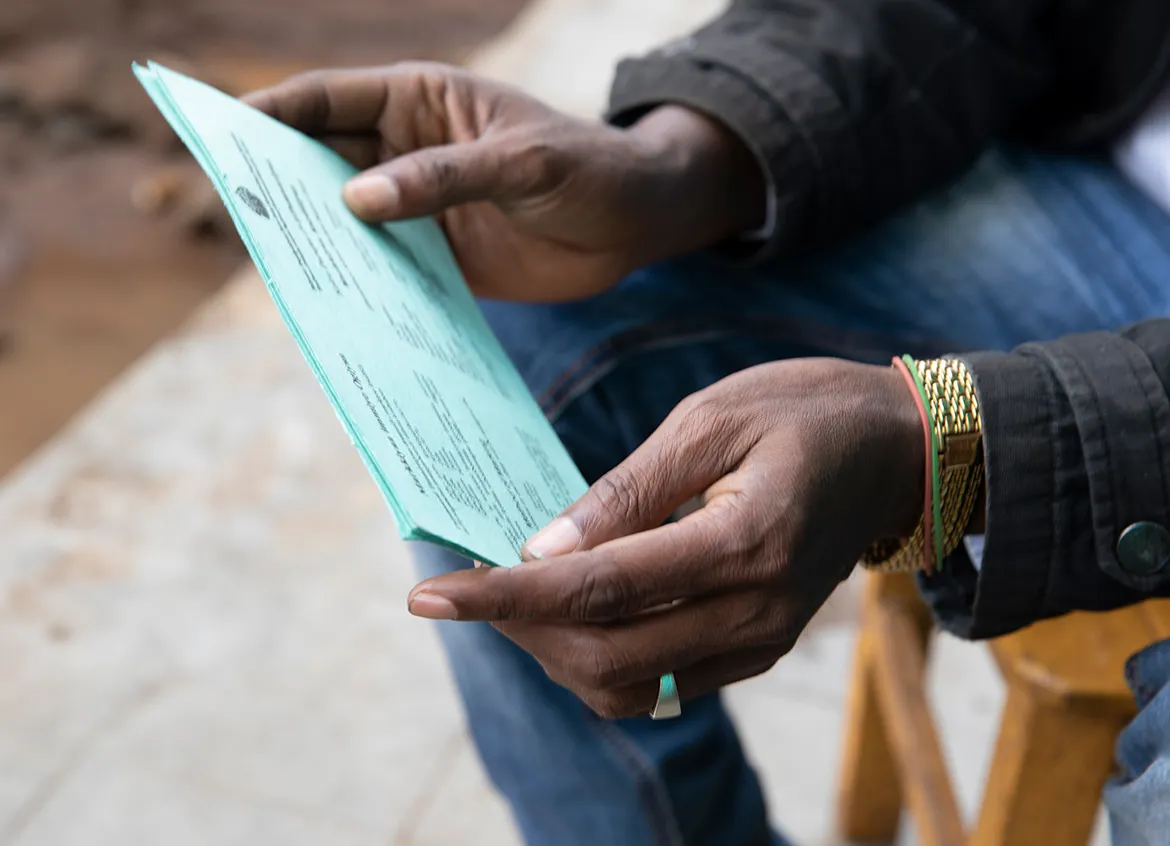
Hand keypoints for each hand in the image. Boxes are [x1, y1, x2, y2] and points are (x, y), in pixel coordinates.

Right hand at [245, 63, 764, 301]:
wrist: (637, 224)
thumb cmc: (589, 168)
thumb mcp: (522, 164)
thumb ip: (443, 179)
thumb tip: (355, 199)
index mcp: (420, 102)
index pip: (329, 101)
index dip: (272, 112)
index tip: (220, 131)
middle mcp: (408, 151)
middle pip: (321, 161)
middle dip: (277, 183)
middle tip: (232, 211)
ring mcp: (419, 207)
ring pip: (345, 220)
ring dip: (313, 239)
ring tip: (270, 265)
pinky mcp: (438, 257)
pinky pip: (384, 267)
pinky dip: (357, 283)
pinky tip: (332, 305)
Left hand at [406, 360, 923, 717]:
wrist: (900, 450)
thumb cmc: (806, 411)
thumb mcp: (710, 419)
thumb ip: (627, 492)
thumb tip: (544, 545)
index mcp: (743, 543)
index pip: (597, 591)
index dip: (506, 595)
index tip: (432, 595)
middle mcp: (754, 611)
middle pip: (605, 656)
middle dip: (520, 627)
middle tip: (468, 583)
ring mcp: (761, 639)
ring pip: (629, 686)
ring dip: (558, 650)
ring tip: (516, 594)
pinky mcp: (759, 646)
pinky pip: (664, 680)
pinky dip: (604, 655)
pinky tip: (575, 607)